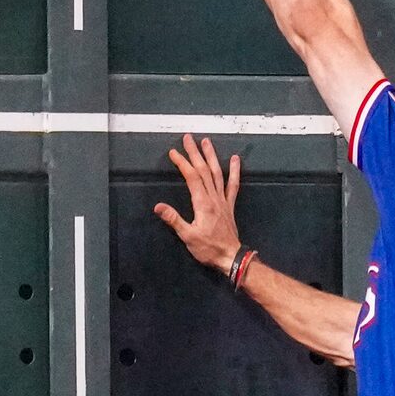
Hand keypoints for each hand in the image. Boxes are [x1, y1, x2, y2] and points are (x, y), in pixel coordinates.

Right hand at [154, 134, 243, 273]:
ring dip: (211, 156)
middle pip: (204, 170)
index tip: (173, 152)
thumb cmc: (208, 249)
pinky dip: (234, 171)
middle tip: (188, 138)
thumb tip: (158, 206)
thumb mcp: (188, 236)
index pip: (191, 177)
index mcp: (202, 203)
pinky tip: (235, 160)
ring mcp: (223, 200)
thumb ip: (174, 219)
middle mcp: (214, 198)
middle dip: (195, 153)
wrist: (231, 257)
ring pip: (217, 173)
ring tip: (206, 142)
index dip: (182, 163)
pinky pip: (233, 185)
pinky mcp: (229, 205)